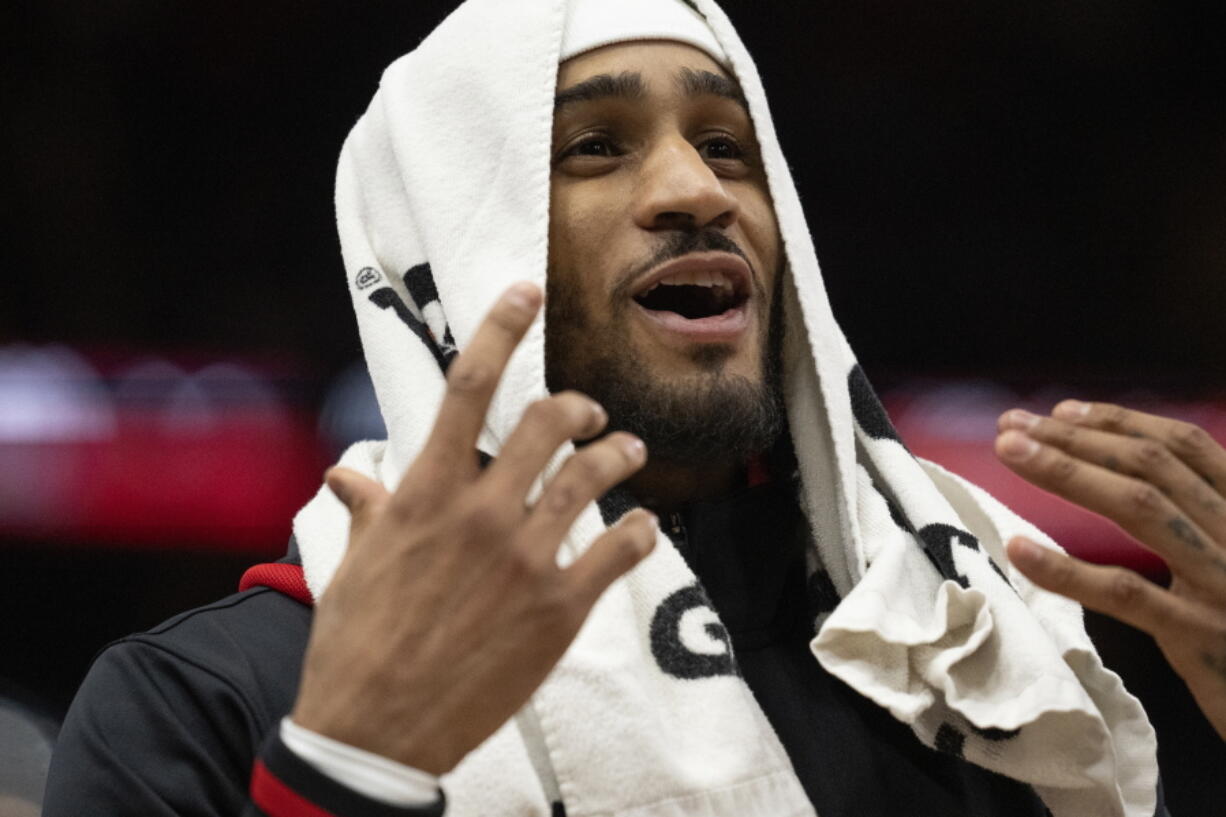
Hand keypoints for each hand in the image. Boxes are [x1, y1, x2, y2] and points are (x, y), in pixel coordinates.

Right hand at [291, 282, 657, 773]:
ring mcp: (524, 558)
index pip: (469, 386)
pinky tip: (641, 526)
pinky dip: (639, 530)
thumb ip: (364, 510)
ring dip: (618, 453)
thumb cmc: (355, 643)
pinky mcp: (559, 607)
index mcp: (424, 492)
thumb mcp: (350, 566)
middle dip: (576, 406)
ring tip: (628, 449)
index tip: (527, 290)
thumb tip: (347, 476)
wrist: (376, 731)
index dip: (502, 327)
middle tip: (586, 412)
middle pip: (547, 422)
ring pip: (592, 476)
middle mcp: (480, 512)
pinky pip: (619, 550)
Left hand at [995, 400, 1225, 740]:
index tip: (1060, 412)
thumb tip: (1120, 472)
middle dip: (1076, 439)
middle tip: (1011, 426)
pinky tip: (1019, 550)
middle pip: (1151, 468)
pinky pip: (1127, 594)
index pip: (1185, 447)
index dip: (1120, 422)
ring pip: (1140, 508)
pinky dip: (1068, 570)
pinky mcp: (1202, 636)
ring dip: (1067, 473)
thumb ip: (1199, 518)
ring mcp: (1224, 584)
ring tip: (1008, 452)